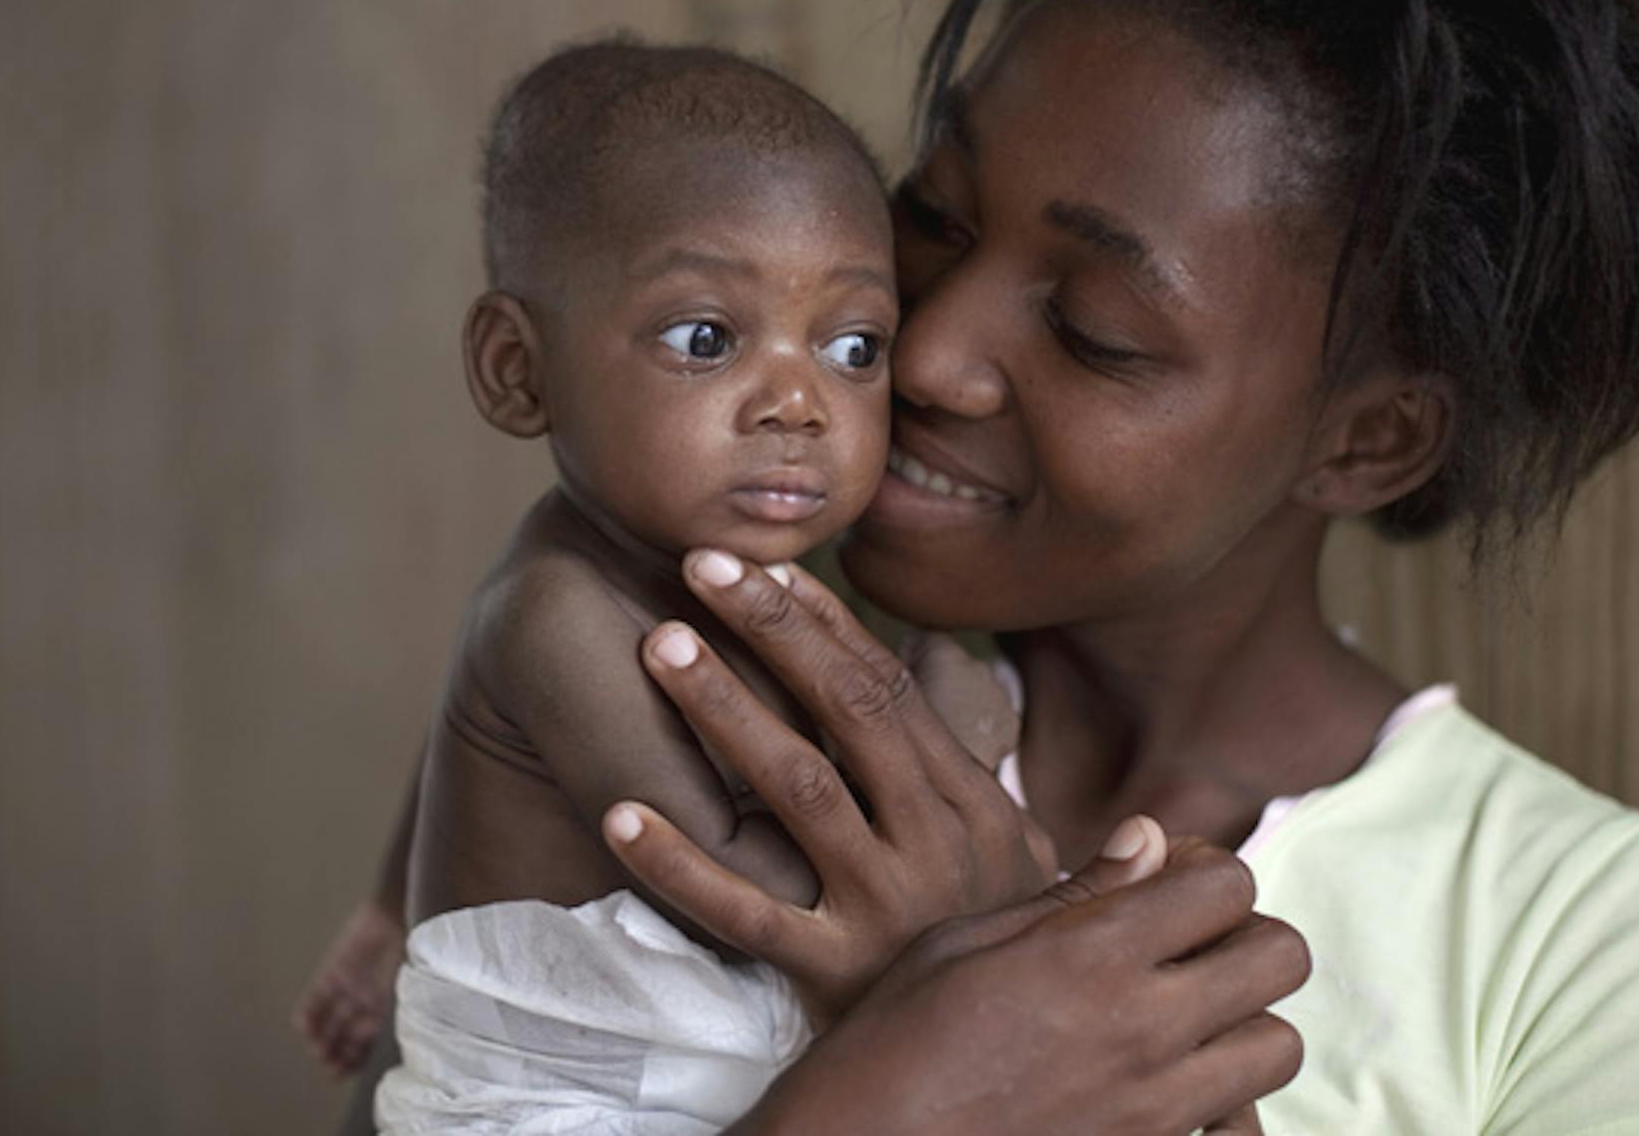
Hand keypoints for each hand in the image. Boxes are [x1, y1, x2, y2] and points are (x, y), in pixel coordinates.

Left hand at [291, 898, 402, 1076]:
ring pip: (327, 1022)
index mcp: (386, 1008)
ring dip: (320, 1039)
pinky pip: (315, 998)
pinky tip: (303, 1027)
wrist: (396, 912)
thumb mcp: (405, 985)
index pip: (366, 1043)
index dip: (354, 1060)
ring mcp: (347, 988)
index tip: (342, 1074)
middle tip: (329, 1067)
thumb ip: (390, 1011)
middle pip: (344, 1037)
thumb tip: (374, 1042)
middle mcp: (365, 1002)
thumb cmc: (409, 949)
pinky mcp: (332, 973)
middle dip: (335, 1055)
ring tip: (316, 1050)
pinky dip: (308, 1014)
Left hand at [601, 549, 1057, 1021]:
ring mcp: (884, 908)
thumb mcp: (1019, 862)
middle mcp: (934, 842)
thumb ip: (978, 772)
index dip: (824, 623)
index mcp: (972, 804)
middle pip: (847, 712)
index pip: (890, 690)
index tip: (764, 566)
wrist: (1018, 1076)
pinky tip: (619, 816)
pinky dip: (681, 865)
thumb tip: (967, 663)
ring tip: (661, 644)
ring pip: (798, 790)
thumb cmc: (1001, 951)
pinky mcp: (834, 975)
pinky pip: (746, 913)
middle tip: (699, 563)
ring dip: (727, 711)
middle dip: (772, 628)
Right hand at [743, 837, 1305, 1135]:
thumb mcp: (965, 943)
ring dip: (1246, 1021)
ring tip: (1186, 1017)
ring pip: (1280, 1046)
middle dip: (1246, 935)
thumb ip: (1072, 895)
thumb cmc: (892, 1042)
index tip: (1166, 881)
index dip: (1204, 869)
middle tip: (1190, 943)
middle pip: (1282, 955)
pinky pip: (1239, 1127)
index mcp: (1093, 953)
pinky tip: (1172, 1088)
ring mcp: (1156, 1107)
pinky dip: (1227, 1105)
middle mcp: (1143, 1028)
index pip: (1229, 883)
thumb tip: (1150, 839)